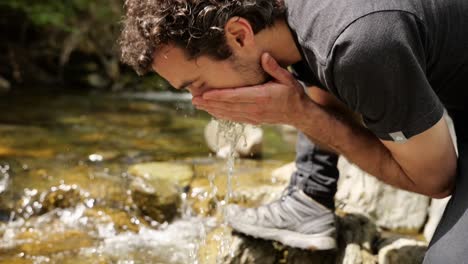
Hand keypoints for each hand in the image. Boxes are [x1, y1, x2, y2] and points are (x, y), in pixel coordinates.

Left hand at [192, 53, 311, 125]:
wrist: (299, 114)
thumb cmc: (292, 94)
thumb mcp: (287, 78)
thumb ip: (274, 68)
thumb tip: (264, 56)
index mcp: (262, 97)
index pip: (236, 97)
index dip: (219, 96)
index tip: (205, 94)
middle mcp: (255, 109)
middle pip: (228, 106)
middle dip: (210, 103)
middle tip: (194, 99)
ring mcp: (253, 117)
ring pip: (229, 114)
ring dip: (212, 109)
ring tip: (198, 105)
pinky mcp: (253, 121)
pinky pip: (234, 118)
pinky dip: (221, 115)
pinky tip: (212, 111)